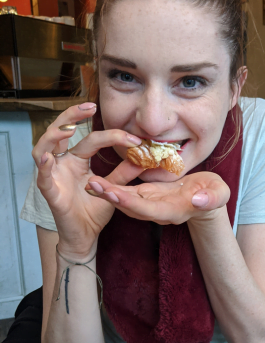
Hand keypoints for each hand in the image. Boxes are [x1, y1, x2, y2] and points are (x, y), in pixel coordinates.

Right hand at [32, 102, 143, 257]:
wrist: (86, 235)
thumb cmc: (94, 211)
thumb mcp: (113, 188)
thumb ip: (124, 172)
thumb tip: (143, 156)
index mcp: (78, 159)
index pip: (92, 139)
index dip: (112, 136)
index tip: (134, 139)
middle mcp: (63, 163)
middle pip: (61, 132)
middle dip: (72, 116)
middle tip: (89, 106)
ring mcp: (54, 176)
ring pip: (44, 148)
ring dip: (53, 136)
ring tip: (68, 128)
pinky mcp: (50, 193)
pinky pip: (43, 177)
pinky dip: (43, 166)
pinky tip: (47, 157)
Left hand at [85, 171, 230, 225]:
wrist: (207, 197)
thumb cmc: (215, 193)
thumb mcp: (219, 193)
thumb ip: (211, 198)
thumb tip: (199, 201)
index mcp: (174, 212)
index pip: (150, 210)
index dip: (132, 203)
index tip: (115, 195)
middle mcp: (157, 212)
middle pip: (131, 208)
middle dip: (112, 198)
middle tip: (93, 186)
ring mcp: (150, 205)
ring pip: (125, 202)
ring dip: (107, 194)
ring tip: (89, 183)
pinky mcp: (145, 196)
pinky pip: (126, 194)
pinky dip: (111, 188)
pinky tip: (97, 181)